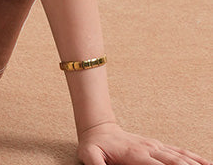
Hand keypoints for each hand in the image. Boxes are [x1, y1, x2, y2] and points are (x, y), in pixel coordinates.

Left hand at [78, 121, 211, 164]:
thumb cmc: (94, 146)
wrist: (98, 128)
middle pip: (175, 162)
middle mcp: (149, 149)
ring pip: (180, 156)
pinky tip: (204, 162)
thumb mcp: (89, 156)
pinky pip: (178, 151)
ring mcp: (154, 146)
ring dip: (196, 164)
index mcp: (135, 155)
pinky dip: (193, 157)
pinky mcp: (156, 146)